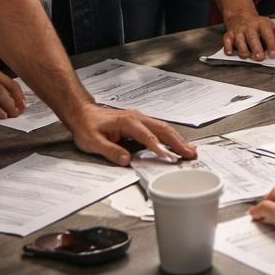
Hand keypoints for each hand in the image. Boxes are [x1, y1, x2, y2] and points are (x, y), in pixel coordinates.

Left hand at [61, 103, 195, 166]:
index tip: (169, 158)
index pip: (147, 137)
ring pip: (164, 129)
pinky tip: (177, 144)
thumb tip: (126, 160)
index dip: (158, 148)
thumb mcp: (93, 142)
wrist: (83, 114)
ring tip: (190, 150)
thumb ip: (111, 151)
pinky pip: (159, 130)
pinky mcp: (141, 124)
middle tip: (190, 154)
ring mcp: (141, 120)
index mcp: (128, 122)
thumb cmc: (87, 126)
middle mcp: (138, 119)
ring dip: (178, 139)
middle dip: (178, 142)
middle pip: (163, 130)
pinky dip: (171, 137)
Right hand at [222, 10, 274, 60]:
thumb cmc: (258, 25)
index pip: (268, 34)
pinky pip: (227, 41)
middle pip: (253, 38)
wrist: (241, 15)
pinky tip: (230, 52)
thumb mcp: (273, 27)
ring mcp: (239, 31)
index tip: (273, 54)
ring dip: (243, 49)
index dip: (271, 44)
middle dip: (256, 48)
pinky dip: (228, 47)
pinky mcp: (230, 35)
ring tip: (247, 56)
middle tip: (260, 57)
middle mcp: (250, 27)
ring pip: (240, 40)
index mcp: (262, 24)